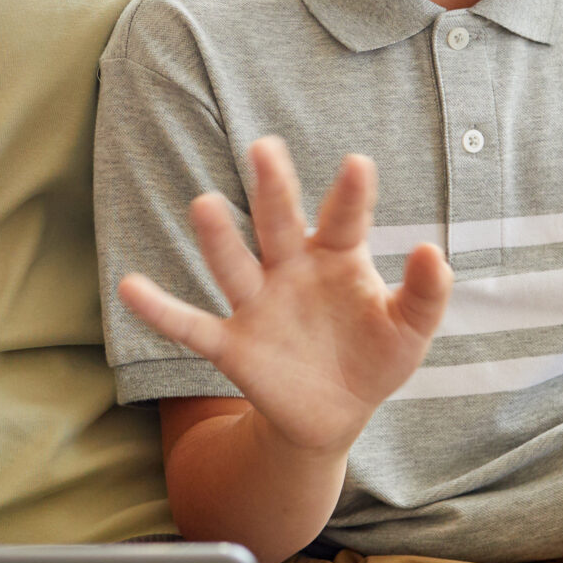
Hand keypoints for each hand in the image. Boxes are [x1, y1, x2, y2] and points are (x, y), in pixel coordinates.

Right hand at [118, 139, 452, 455]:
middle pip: (279, 224)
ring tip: (204, 204)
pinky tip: (131, 286)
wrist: (337, 413)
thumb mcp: (409, 330)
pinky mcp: (232, 345)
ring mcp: (257, 305)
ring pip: (234, 266)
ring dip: (219, 239)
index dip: (351, 195)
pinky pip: (191, 326)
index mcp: (336, 258)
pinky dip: (161, 309)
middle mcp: (290, 270)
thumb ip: (424, 294)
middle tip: (266, 149)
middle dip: (273, 189)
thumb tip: (431, 251)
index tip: (358, 164)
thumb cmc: (375, 356)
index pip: (344, 219)